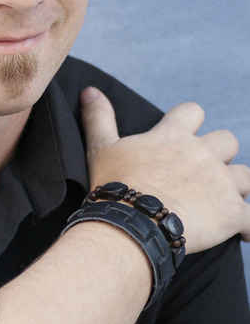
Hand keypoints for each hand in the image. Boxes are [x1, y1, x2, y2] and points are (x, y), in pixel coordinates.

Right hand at [80, 87, 249, 252]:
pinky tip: (242, 233)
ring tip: (220, 202)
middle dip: (218, 155)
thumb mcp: (101, 148)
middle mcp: (203, 153)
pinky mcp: (232, 213)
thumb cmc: (114, 186)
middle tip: (200, 175)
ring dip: (235, 187)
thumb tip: (90, 91)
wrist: (131, 225)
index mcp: (174, 135)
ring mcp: (221, 182)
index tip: (183, 137)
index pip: (193, 112)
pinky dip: (248, 225)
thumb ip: (99, 117)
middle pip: (227, 141)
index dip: (191, 122)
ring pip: (245, 176)